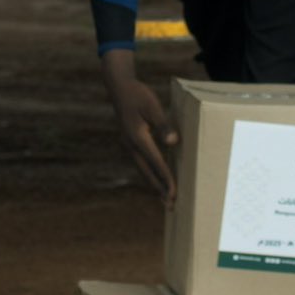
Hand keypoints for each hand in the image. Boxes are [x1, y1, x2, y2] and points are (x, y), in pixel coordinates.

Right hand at [103, 52, 177, 203]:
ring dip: (154, 184)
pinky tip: (157, 178)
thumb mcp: (153, 106)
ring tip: (165, 199)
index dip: (166, 179)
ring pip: (143, 170)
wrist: (119, 88)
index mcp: (138, 138)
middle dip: (159, 189)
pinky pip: (142, 163)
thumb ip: (163, 125)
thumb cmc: (138, 95)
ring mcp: (129, 145)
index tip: (174, 193)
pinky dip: (150, 174)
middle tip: (171, 206)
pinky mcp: (131, 143)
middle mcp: (131, 145)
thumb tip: (173, 142)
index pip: (156, 163)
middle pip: (147, 173)